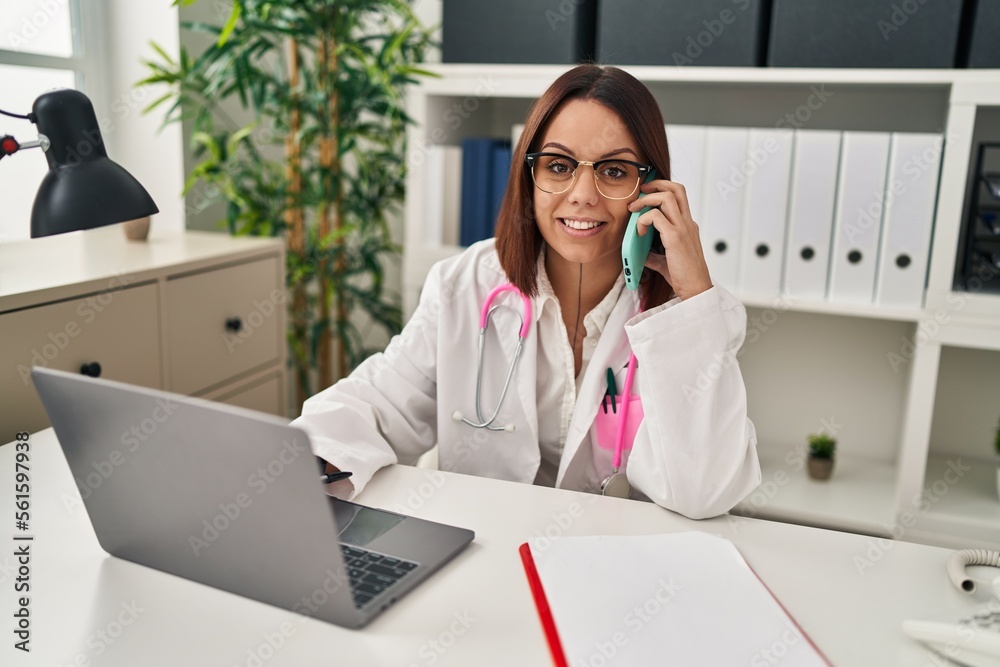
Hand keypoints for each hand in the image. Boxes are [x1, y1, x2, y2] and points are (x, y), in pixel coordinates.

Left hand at [627, 179, 712, 299]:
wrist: (696, 289)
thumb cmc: (684, 277)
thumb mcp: (667, 262)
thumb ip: (655, 255)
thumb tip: (641, 254)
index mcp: (687, 225)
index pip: (678, 196)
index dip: (662, 188)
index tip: (646, 192)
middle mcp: (687, 223)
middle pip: (675, 188)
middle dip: (655, 184)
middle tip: (639, 193)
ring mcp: (682, 228)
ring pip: (666, 197)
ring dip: (645, 200)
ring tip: (633, 210)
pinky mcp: (674, 237)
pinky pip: (655, 217)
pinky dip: (643, 220)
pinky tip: (639, 232)